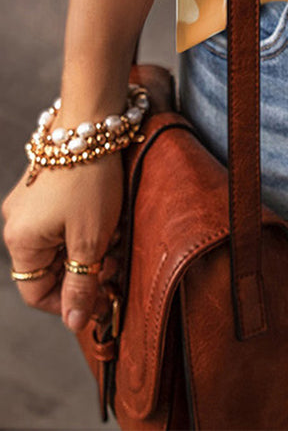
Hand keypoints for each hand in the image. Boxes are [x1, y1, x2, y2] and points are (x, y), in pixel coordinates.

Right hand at [3, 152, 123, 333]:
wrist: (92, 121)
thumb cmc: (90, 179)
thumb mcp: (91, 239)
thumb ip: (81, 284)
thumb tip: (73, 322)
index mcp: (19, 241)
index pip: (36, 292)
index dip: (68, 302)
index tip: (98, 300)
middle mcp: (16, 223)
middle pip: (48, 268)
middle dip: (84, 271)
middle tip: (114, 267)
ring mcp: (27, 203)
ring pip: (57, 244)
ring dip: (86, 249)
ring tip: (114, 240)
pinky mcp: (42, 187)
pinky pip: (59, 222)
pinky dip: (82, 228)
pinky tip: (106, 220)